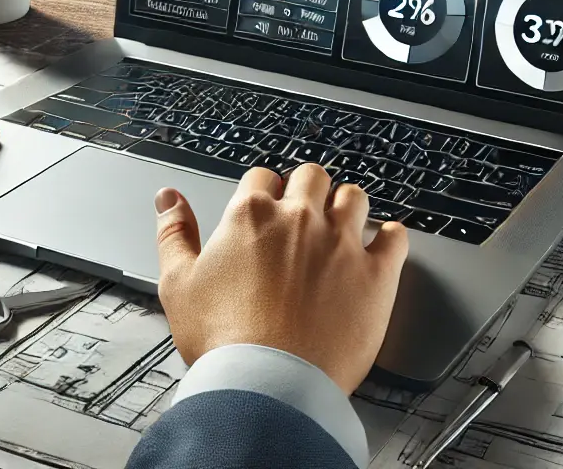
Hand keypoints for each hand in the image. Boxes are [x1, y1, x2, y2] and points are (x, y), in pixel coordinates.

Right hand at [153, 165, 408, 392]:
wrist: (270, 385)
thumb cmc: (224, 342)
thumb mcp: (177, 284)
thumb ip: (173, 233)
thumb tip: (167, 198)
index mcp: (251, 216)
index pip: (262, 178)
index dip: (263, 193)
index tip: (265, 210)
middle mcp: (299, 220)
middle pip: (312, 176)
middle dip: (307, 190)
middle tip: (303, 215)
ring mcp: (342, 243)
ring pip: (354, 197)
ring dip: (347, 206)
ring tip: (340, 226)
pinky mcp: (376, 274)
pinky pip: (395, 237)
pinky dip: (390, 237)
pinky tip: (383, 243)